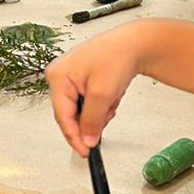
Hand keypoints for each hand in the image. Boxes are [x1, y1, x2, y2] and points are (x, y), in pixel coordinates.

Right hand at [44, 27, 148, 155]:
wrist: (136, 42)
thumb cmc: (117, 56)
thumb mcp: (103, 94)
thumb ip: (92, 120)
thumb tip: (86, 140)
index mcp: (58, 76)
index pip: (62, 116)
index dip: (75, 137)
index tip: (85, 152)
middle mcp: (60, 75)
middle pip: (71, 113)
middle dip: (92, 118)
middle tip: (108, 114)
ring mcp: (70, 76)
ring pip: (81, 109)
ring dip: (99, 110)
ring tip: (112, 97)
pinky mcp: (81, 78)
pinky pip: (87, 101)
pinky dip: (101, 103)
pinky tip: (111, 93)